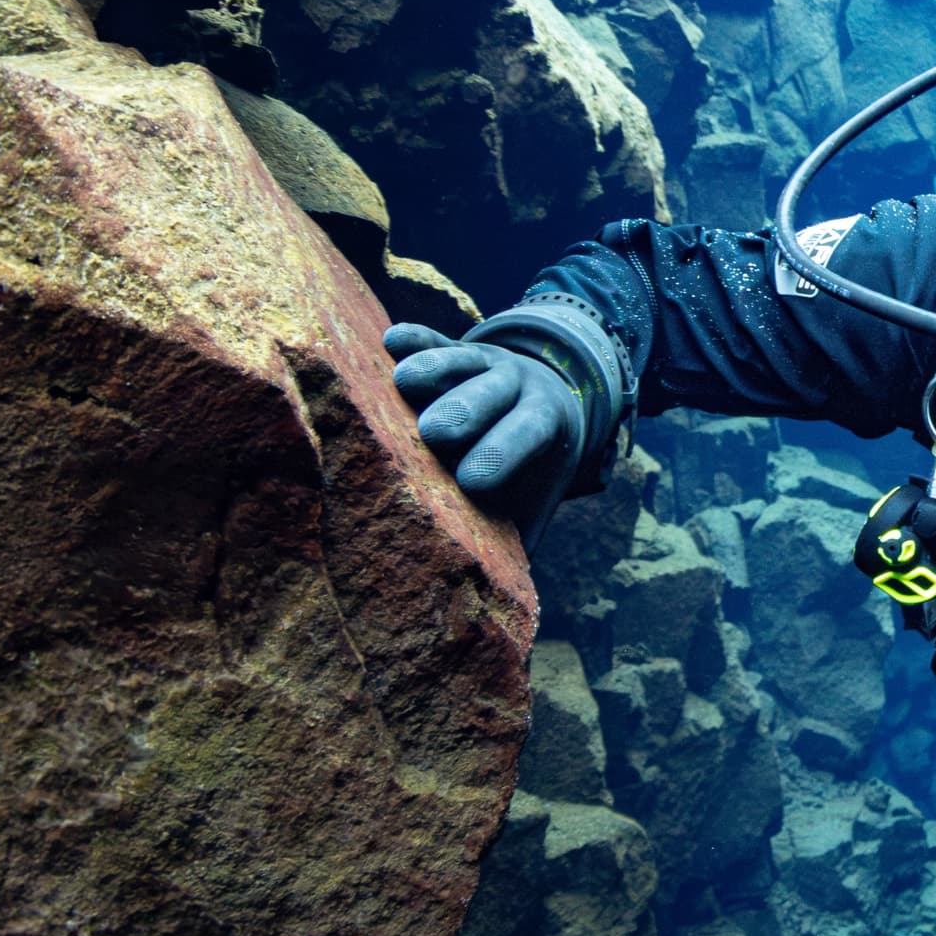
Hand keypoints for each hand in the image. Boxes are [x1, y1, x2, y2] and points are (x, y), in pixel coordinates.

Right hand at [386, 325, 594, 521]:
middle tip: (435, 433)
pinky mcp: (452, 344)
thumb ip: (525, 532)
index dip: (503, 455)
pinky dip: (413, 338)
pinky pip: (433, 336)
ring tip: (403, 383)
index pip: (526, 434)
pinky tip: (390, 341)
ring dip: (435, 369)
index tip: (472, 482)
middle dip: (466, 411)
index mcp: (543, 421)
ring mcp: (483, 360)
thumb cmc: (530, 465)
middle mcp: (516, 385)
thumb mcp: (540, 493)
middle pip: (490, 394)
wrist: (545, 394)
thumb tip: (510, 598)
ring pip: (461, 358)